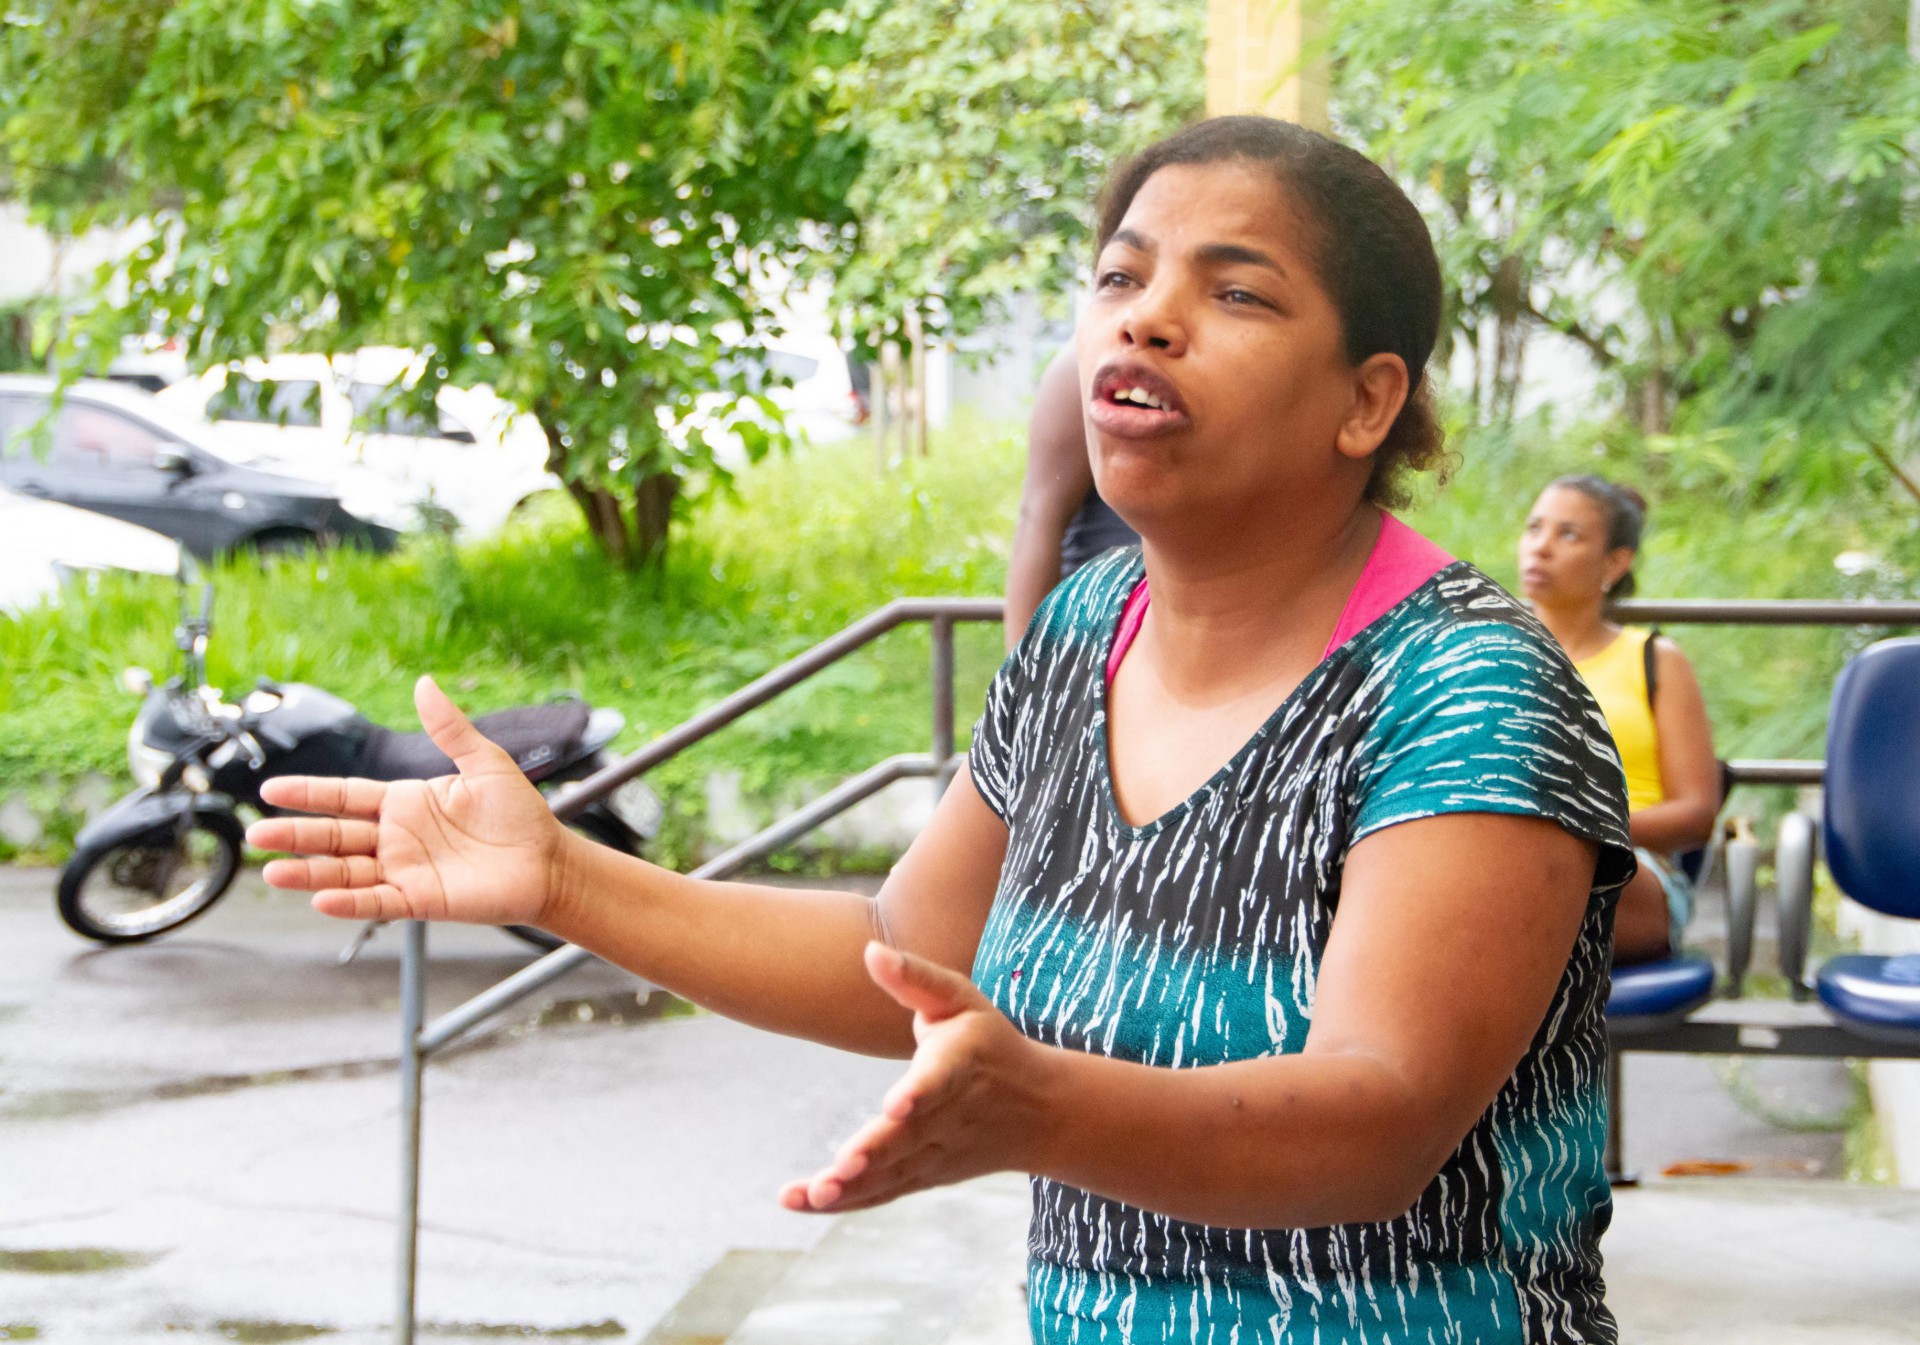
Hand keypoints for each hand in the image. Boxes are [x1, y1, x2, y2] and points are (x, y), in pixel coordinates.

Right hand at [247, 676, 570, 927]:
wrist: (549, 860)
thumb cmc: (520, 814)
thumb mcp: (484, 763)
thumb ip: (450, 728)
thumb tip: (425, 683)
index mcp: (405, 802)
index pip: (345, 796)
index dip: (310, 793)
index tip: (271, 789)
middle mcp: (397, 837)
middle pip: (334, 836)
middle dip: (295, 835)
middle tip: (255, 834)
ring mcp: (405, 870)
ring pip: (345, 873)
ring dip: (309, 874)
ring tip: (271, 872)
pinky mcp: (420, 900)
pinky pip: (377, 901)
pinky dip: (349, 902)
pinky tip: (321, 898)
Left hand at [780, 942, 1055, 1213]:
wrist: (1041, 1111)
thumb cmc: (989, 1043)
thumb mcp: (962, 999)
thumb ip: (915, 977)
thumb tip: (870, 951)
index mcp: (962, 1063)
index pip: (940, 1079)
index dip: (919, 1092)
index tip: (896, 1105)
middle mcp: (950, 1114)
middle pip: (909, 1137)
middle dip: (874, 1153)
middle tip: (839, 1168)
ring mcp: (937, 1152)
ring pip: (893, 1173)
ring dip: (852, 1188)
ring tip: (813, 1193)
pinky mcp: (924, 1175)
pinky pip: (883, 1192)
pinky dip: (847, 1201)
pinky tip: (802, 1201)